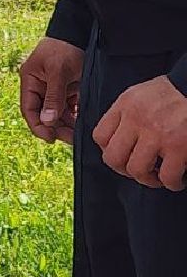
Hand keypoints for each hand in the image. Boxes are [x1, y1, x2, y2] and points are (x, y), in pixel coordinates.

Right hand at [19, 36, 83, 145]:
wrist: (79, 35)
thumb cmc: (64, 49)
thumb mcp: (57, 72)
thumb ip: (53, 97)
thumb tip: (47, 121)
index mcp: (30, 81)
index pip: (29, 109)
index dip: (37, 125)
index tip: (50, 138)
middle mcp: (40, 88)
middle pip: (44, 115)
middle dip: (55, 128)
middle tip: (71, 139)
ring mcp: (54, 90)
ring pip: (58, 115)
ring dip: (67, 125)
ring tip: (79, 135)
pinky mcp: (68, 91)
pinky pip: (69, 109)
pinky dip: (75, 118)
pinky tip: (83, 124)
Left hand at [94, 75, 186, 189]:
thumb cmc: (172, 93)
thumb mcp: (140, 95)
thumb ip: (127, 113)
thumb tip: (120, 138)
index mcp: (125, 105)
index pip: (100, 136)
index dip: (108, 151)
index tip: (121, 155)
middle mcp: (136, 120)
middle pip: (113, 158)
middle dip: (124, 171)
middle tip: (138, 171)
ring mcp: (156, 134)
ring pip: (137, 170)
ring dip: (148, 180)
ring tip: (158, 177)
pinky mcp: (178, 147)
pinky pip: (167, 176)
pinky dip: (172, 183)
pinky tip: (177, 179)